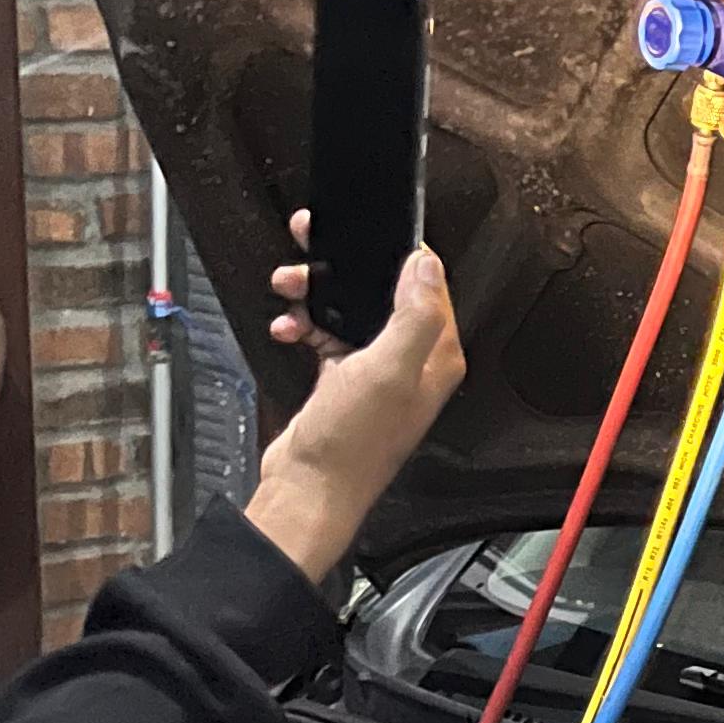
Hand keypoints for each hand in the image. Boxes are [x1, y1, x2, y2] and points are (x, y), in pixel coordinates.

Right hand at [242, 216, 463, 588]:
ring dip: (316, 294)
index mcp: (435, 356)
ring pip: (349, 308)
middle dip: (342, 269)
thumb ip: (414, 314)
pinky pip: (325, 333)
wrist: (308, 490)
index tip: (361, 232)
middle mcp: (412, 363)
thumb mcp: (389, 370)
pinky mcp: (344, 380)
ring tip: (290, 288)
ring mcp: (376, 371)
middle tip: (311, 248)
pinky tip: (288, 327)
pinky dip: (304, 323)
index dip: (395, 252)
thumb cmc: (351, 446)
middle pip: (382, 290)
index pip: (428, 283)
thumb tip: (426, 265)